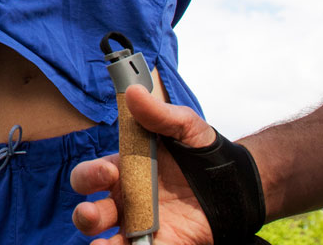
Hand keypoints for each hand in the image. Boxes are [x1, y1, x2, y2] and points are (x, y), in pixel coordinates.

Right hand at [71, 85, 218, 244]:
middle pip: (91, 213)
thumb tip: (134, 93)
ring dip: (99, 243)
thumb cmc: (204, 152)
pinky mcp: (163, 243)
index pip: (91, 176)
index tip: (109, 172)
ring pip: (108, 239)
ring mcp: (143, 225)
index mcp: (125, 171)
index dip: (91, 175)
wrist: (238, 182)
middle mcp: (128, 200)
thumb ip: (160, 114)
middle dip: (85, 215)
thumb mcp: (185, 127)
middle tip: (93, 213)